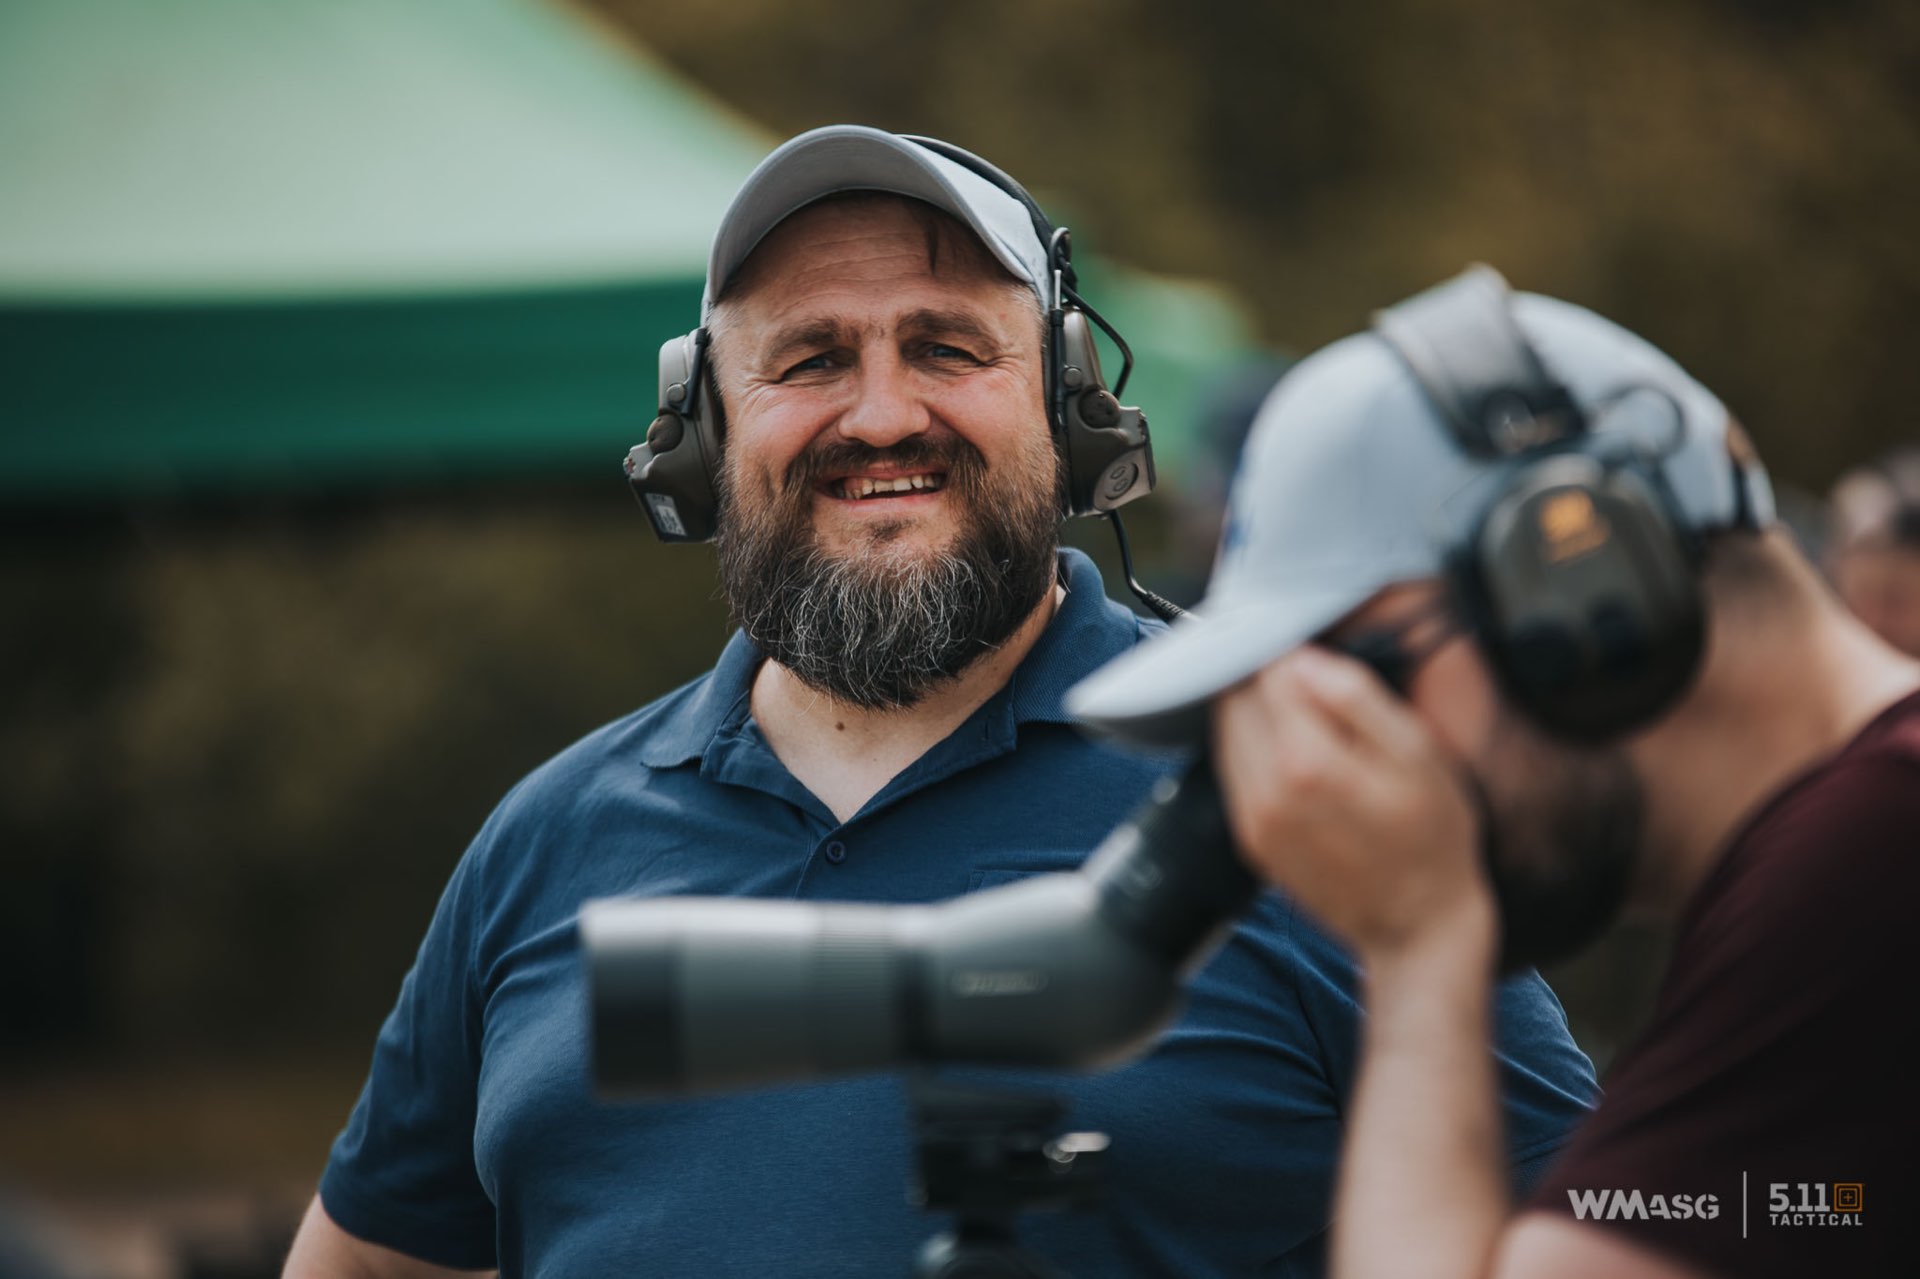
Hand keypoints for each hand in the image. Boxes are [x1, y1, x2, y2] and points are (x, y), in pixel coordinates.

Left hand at [1210, 646, 1495, 968]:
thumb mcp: (1418, 754)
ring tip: (1305, 717)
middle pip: (1236, 697)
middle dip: (1267, 679)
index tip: (1318, 654)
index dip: (1293, 652)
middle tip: (1311, 681)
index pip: (1269, 671)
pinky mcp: (1249, 838)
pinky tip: (1294, 754)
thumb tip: (1306, 658)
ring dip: (1256, 713)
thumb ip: (1357, 698)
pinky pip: (1233, 770)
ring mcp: (1251, 818)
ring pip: (1227, 731)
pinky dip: (1253, 749)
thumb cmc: (1432, 838)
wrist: (1417, 926)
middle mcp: (1266, 789)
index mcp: (1307, 760)